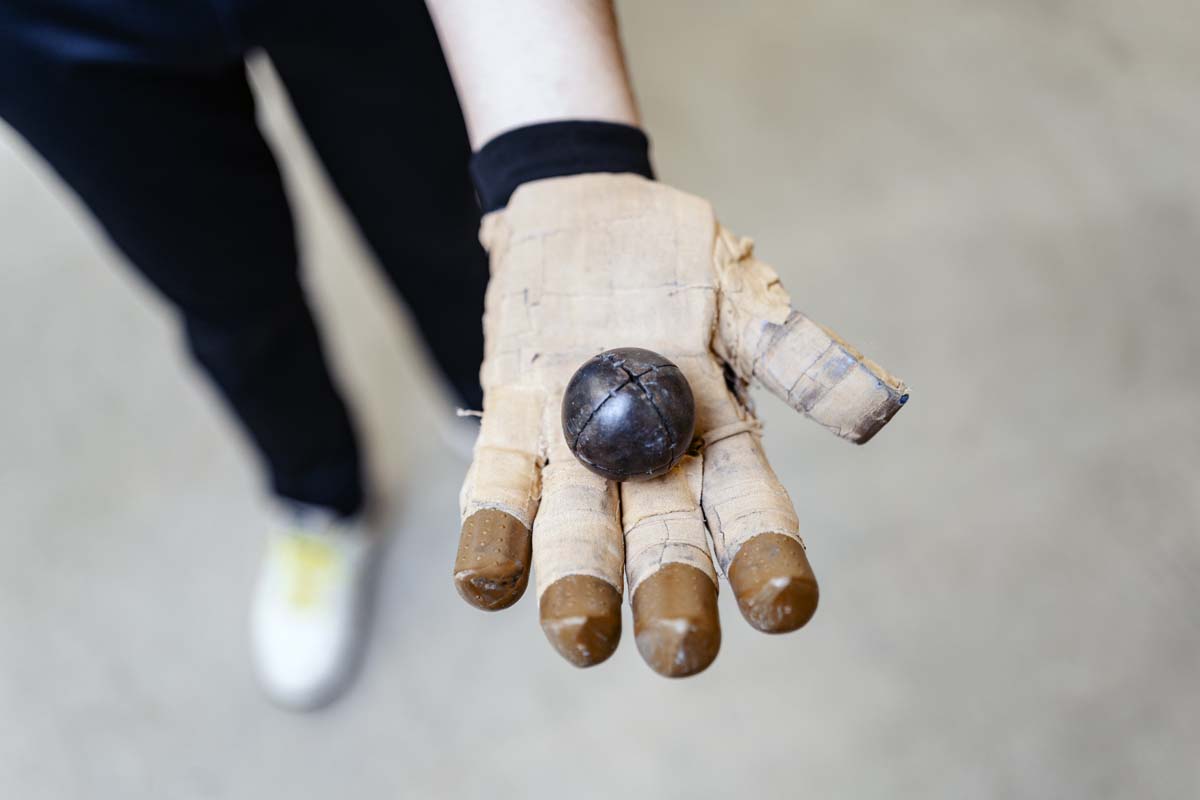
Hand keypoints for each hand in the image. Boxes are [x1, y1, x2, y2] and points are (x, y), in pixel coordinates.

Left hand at [453, 174, 906, 676]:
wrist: (579, 209)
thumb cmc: (671, 252)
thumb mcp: (737, 295)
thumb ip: (794, 353)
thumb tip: (883, 410)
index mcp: (716, 441)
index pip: (750, 517)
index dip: (767, 561)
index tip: (785, 606)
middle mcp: (648, 464)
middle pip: (663, 544)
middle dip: (671, 594)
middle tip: (679, 650)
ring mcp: (577, 449)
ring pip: (579, 531)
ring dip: (578, 584)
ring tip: (579, 636)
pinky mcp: (513, 421)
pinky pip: (500, 484)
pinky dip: (494, 528)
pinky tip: (484, 580)